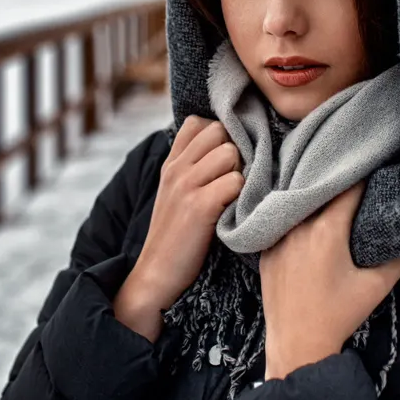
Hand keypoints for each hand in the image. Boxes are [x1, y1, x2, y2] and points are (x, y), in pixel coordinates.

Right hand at [113, 116, 243, 341]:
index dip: (218, 136)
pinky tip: (234, 213)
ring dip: (240, 174)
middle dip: (234, 152)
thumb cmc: (175, 237)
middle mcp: (176, 169)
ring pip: (231, 153)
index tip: (224, 162)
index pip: (198, 123)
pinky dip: (242, 197)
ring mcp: (186, 186)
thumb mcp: (174, 194)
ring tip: (233, 199)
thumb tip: (225, 148)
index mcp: (171, 164)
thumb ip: (191, 168)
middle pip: (220, 132)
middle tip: (232, 182)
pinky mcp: (199, 207)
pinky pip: (236, 182)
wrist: (156, 275)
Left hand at [260, 182, 399, 379]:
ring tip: (328, 195)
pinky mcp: (264, 251)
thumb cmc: (339, 314)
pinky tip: (304, 220)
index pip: (347, 190)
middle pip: (318, 193)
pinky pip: (280, 225)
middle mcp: (298, 227)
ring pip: (297, 207)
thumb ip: (397, 257)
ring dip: (312, 200)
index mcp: (326, 231)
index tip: (372, 171)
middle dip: (335, 184)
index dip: (361, 178)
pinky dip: (294, 219)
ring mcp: (276, 238)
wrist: (298, 344)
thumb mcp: (376, 287)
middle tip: (352, 177)